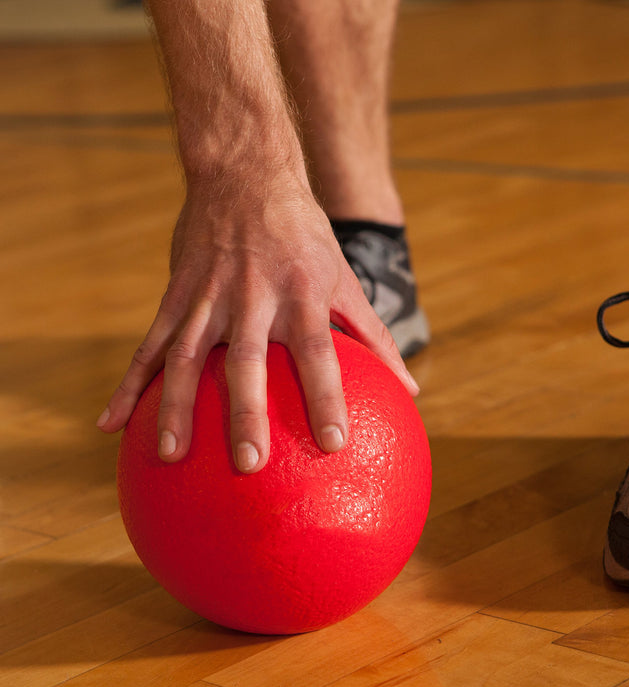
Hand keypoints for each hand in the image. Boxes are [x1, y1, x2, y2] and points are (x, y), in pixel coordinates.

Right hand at [97, 177, 418, 472]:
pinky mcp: (176, 294)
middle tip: (248, 464)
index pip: (317, 352)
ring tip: (170, 456)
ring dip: (176, 407)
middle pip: (247, 361)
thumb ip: (375, 338)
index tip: (332, 443)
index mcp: (302, 293)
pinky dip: (130, 385)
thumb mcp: (345, 279)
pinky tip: (111, 423)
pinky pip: (150, 344)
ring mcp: (209, 295)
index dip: (325, 396)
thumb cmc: (306, 236)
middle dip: (245, 413)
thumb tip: (411, 391)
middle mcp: (254, 296)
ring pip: (188, 357)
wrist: (245, 174)